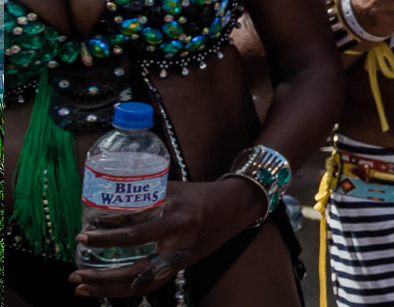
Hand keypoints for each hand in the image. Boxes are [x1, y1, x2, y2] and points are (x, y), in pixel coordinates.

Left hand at [71, 178, 264, 297]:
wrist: (234, 208)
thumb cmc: (200, 195)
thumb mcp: (172, 189)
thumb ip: (142, 194)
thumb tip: (103, 199)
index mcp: (177, 221)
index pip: (136, 235)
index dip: (107, 238)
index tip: (83, 237)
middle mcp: (178, 245)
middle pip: (134, 272)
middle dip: (101, 277)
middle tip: (74, 274)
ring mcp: (180, 260)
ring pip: (141, 284)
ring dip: (108, 289)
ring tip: (82, 288)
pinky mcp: (180, 267)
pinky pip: (150, 284)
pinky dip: (125, 289)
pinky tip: (106, 289)